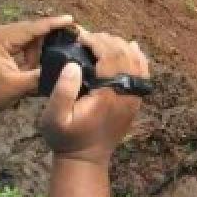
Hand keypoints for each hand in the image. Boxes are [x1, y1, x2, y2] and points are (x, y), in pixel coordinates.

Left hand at [0, 15, 74, 116]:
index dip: (55, 23)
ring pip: (28, 40)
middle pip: (33, 31)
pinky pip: (21, 46)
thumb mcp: (16, 87)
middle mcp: (0, 33)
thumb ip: (40, 77)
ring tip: (40, 70)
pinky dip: (29, 56)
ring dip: (37, 53)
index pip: (34, 27)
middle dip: (50, 39)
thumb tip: (64, 71)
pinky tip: (33, 69)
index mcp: (3, 38)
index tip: (73, 19)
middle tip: (70, 45)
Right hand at [41, 30, 149, 164]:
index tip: (81, 37)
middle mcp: (126, 94)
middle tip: (89, 37)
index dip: (97, 42)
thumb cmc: (66, 138)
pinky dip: (138, 58)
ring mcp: (134, 98)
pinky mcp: (135, 101)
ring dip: (121, 46)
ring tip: (102, 41)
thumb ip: (63, 90)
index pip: (110, 56)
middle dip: (108, 40)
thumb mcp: (54, 117)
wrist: (86, 159)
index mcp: (108, 95)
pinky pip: (142, 74)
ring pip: (136, 62)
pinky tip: (131, 47)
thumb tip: (73, 64)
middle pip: (125, 55)